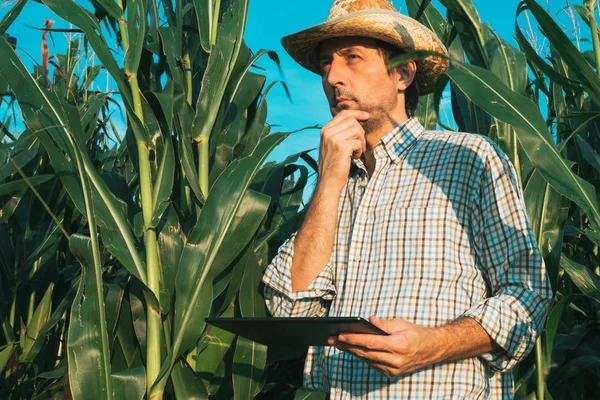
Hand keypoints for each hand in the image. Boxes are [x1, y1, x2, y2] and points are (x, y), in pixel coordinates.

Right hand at [317, 110, 368, 191]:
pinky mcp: (341, 147)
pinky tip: (354, 157)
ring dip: (361, 142)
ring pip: (357, 130)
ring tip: (356, 152)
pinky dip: (360, 151)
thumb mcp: (332, 144)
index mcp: (325, 130)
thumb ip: (339, 132)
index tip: (366, 116)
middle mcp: (327, 132)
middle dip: (360, 133)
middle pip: (352, 121)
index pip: (343, 114)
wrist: (328, 181)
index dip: (356, 113)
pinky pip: (358, 142)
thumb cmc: (333, 164)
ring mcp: (333, 139)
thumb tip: (356, 120)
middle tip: (359, 146)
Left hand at [327, 316, 441, 378]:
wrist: (431, 350)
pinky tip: (351, 349)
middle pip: (365, 353)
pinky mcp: (391, 374)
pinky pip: (372, 364)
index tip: (340, 335)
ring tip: (337, 343)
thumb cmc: (415, 333)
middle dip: (347, 345)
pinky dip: (361, 356)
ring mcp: (393, 369)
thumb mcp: (401, 323)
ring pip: (367, 360)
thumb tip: (369, 321)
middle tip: (331, 339)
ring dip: (351, 351)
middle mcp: (396, 360)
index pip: (371, 343)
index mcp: (399, 345)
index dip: (354, 339)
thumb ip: (384, 324)